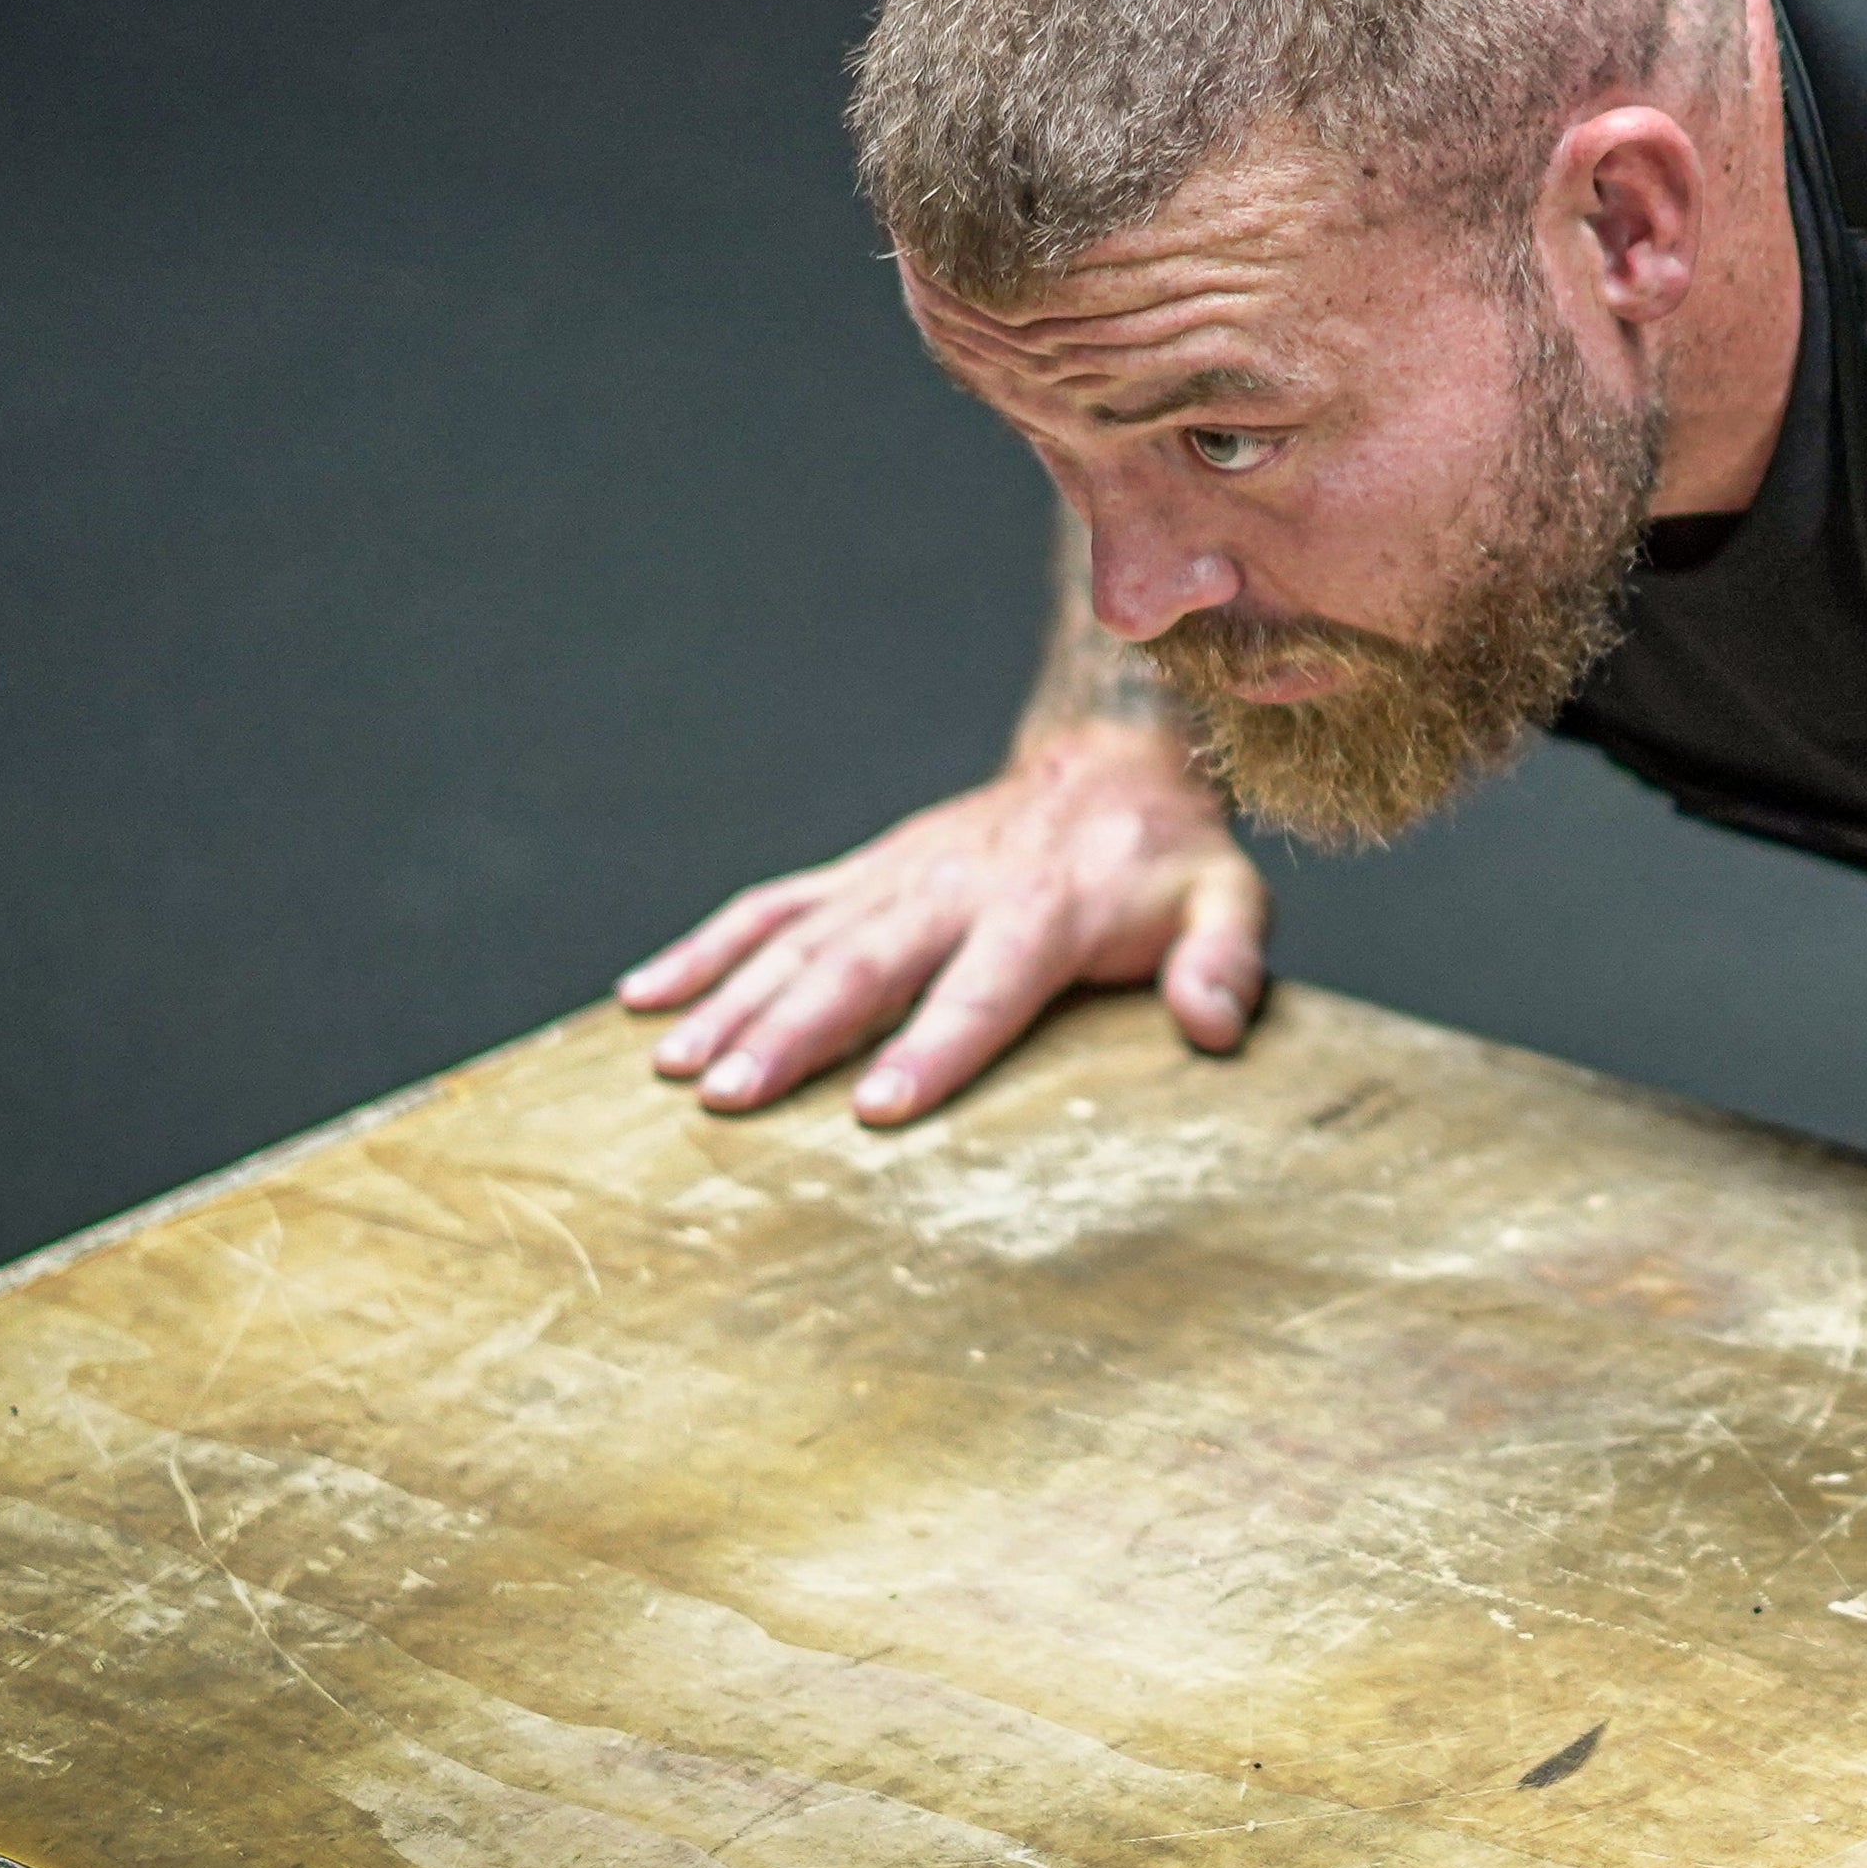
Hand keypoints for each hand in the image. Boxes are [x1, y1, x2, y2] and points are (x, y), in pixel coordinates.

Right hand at [617, 723, 1268, 1122]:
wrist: (1110, 756)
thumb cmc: (1168, 857)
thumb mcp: (1226, 899)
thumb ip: (1225, 961)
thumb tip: (1214, 1028)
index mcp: (1045, 909)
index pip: (985, 988)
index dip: (934, 1049)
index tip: (876, 1112)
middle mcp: (955, 887)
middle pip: (864, 964)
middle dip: (792, 1032)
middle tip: (728, 1100)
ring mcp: (895, 875)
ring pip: (799, 938)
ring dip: (730, 1001)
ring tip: (671, 1071)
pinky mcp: (861, 871)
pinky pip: (770, 906)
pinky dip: (703, 949)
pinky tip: (640, 1000)